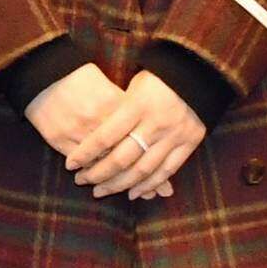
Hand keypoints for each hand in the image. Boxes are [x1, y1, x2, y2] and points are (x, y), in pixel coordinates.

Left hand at [36, 64, 202, 200]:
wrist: (196, 74)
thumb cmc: (155, 79)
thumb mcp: (131, 86)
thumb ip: (114, 111)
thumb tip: (88, 137)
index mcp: (137, 105)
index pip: (104, 137)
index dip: (85, 154)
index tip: (70, 165)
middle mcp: (155, 122)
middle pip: (121, 158)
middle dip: (98, 174)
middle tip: (82, 181)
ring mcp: (174, 134)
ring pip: (142, 170)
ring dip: (119, 185)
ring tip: (100, 191)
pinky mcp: (190, 142)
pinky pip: (166, 171)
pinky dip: (148, 185)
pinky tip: (132, 193)